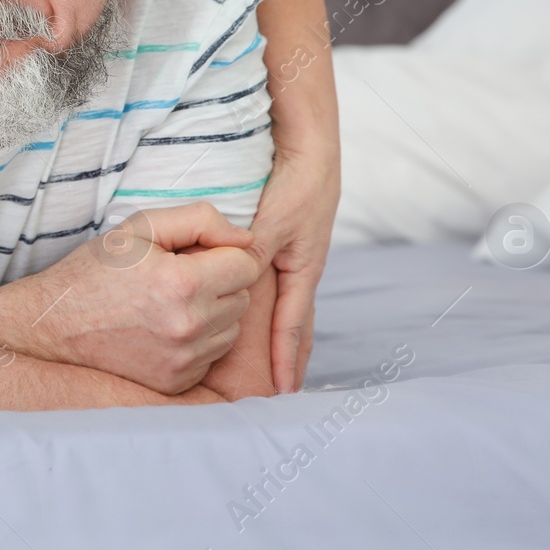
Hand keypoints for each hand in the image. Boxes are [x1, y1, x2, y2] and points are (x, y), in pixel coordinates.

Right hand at [14, 203, 261, 395]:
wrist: (54, 326)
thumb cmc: (96, 270)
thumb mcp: (140, 227)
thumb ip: (200, 220)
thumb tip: (246, 239)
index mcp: (184, 284)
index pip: (246, 264)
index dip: (222, 253)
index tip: (194, 255)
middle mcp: (189, 327)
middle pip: (242, 297)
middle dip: (219, 283)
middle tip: (176, 277)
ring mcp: (184, 361)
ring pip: (231, 329)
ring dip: (212, 314)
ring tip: (169, 303)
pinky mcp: (178, 383)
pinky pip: (212, 356)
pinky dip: (197, 342)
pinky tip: (163, 329)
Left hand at [246, 145, 339, 393]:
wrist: (312, 153)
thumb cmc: (295, 185)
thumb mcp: (273, 220)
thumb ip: (253, 251)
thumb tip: (236, 281)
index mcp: (303, 270)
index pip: (292, 326)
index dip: (286, 360)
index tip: (282, 392)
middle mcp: (304, 271)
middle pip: (299, 327)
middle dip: (293, 361)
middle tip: (284, 396)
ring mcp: (299, 262)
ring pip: (293, 311)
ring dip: (289, 343)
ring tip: (284, 373)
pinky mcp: (291, 250)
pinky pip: (286, 293)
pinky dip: (280, 316)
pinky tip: (268, 322)